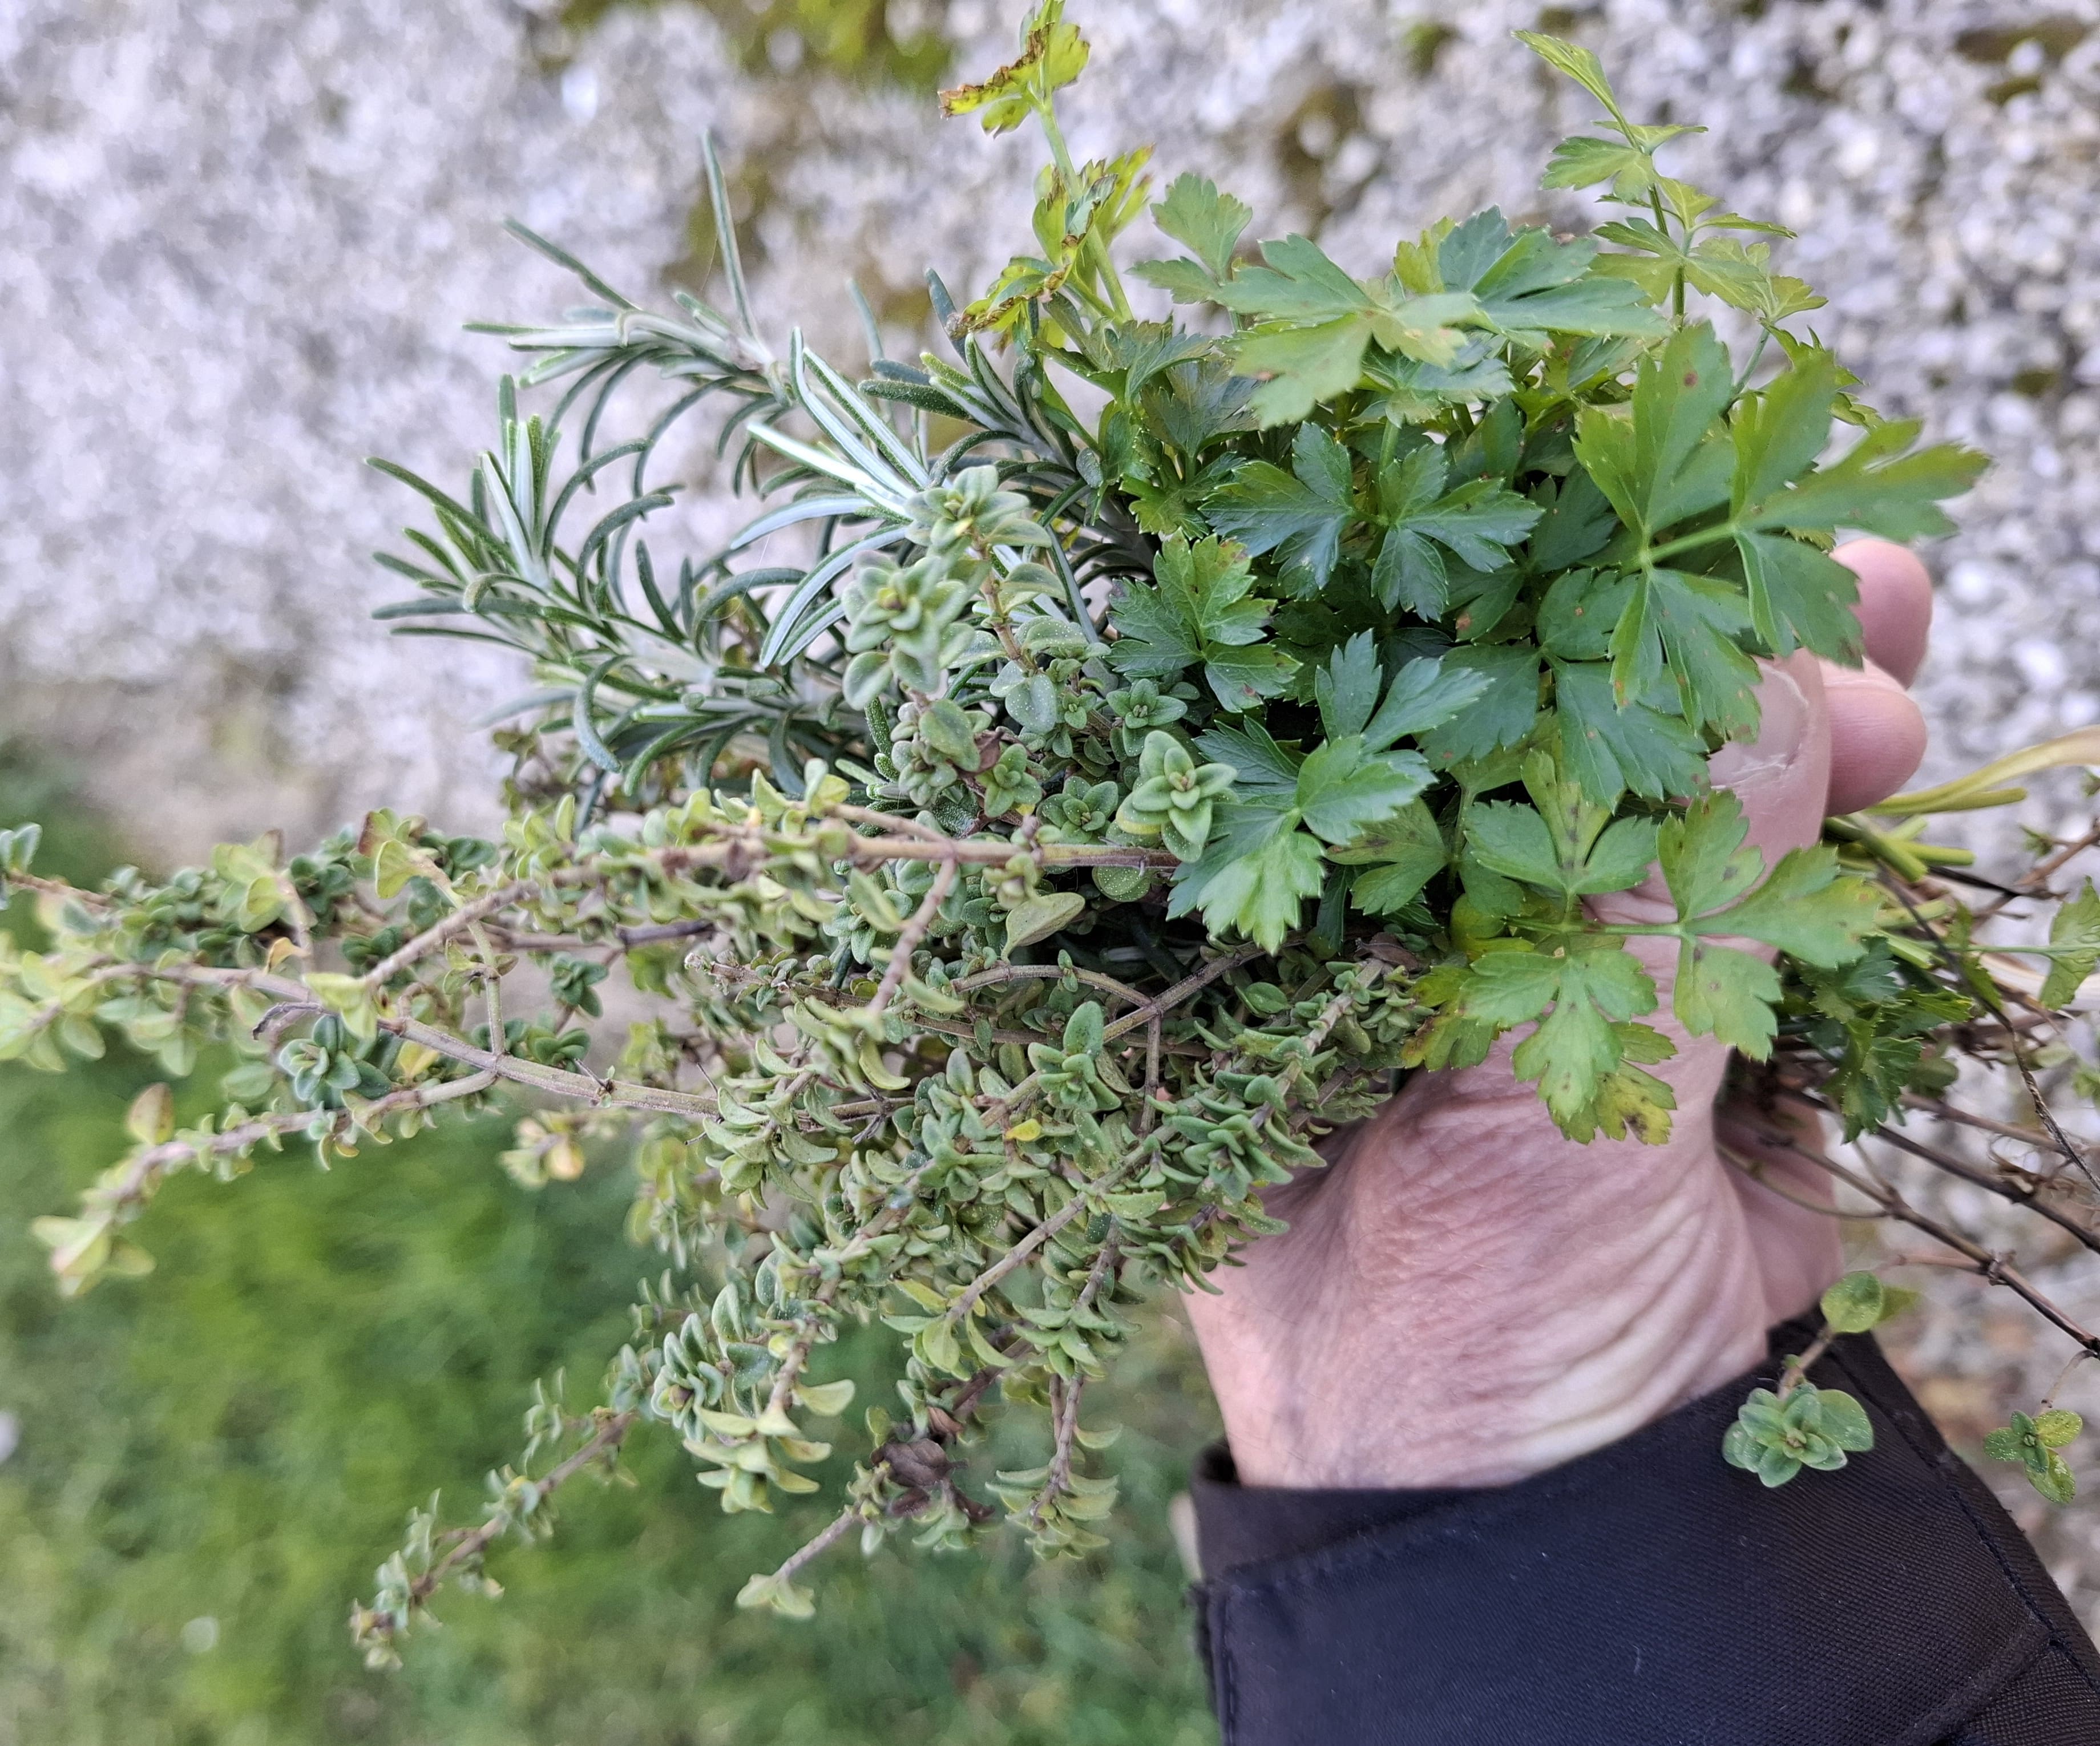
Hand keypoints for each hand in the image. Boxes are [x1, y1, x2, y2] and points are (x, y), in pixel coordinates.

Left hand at [1185, 539, 1935, 1488]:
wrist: (1583, 1536)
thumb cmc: (1453, 1351)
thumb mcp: (1518, 1123)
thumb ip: (1629, 908)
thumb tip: (1757, 680)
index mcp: (1280, 945)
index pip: (1331, 707)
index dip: (1459, 589)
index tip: (1569, 476)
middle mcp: (1396, 933)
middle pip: (1519, 722)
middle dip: (1660, 633)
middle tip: (1803, 562)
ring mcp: (1546, 972)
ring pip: (1655, 787)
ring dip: (1778, 704)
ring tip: (1889, 626)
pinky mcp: (1673, 1031)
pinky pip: (1751, 884)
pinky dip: (1827, 812)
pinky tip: (1890, 747)